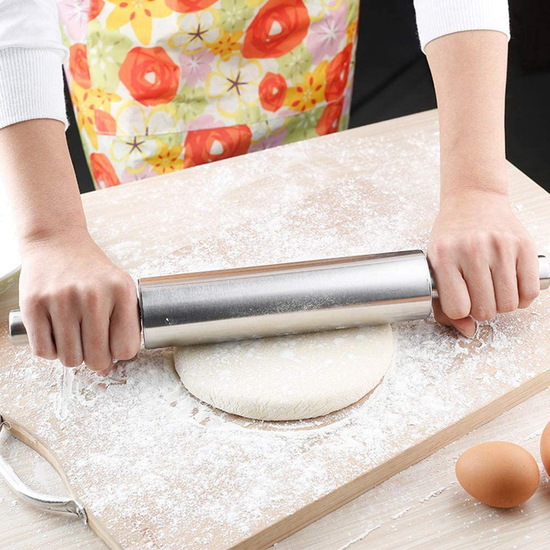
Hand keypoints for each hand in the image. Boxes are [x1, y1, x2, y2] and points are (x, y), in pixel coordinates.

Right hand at [19, 227, 140, 373]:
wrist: (57, 243)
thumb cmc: (92, 272)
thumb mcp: (119, 288)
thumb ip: (123, 325)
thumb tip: (109, 367)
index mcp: (121, 291)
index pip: (126, 348)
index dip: (119, 353)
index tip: (113, 345)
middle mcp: (93, 295)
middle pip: (98, 358)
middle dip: (96, 359)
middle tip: (92, 346)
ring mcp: (61, 300)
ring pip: (70, 359)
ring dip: (72, 355)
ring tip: (74, 338)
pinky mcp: (34, 304)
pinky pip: (43, 351)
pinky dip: (50, 350)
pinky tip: (56, 334)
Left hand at [428, 189, 539, 336]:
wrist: (473, 199)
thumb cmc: (451, 236)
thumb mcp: (436, 265)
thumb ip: (443, 303)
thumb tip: (467, 331)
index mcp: (444, 256)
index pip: (457, 308)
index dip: (461, 311)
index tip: (461, 302)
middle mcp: (471, 250)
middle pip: (484, 310)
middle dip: (481, 310)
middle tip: (478, 296)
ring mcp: (499, 247)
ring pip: (508, 305)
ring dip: (501, 305)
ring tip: (493, 291)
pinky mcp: (523, 245)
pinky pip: (529, 292)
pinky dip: (521, 298)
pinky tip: (510, 287)